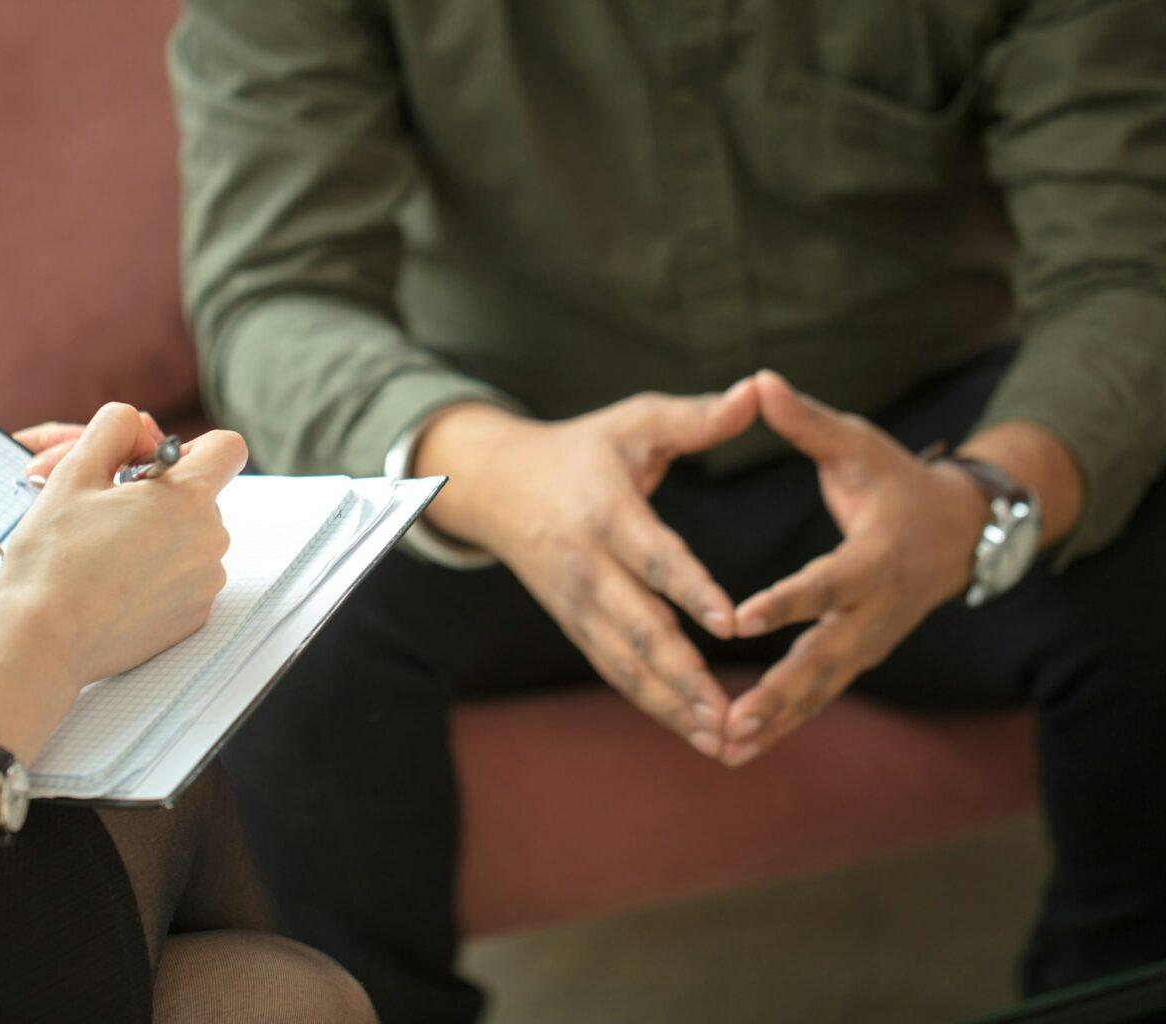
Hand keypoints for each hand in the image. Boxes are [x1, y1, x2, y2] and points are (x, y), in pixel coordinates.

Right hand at [0, 403, 246, 694]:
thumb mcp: (75, 472)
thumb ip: (115, 428)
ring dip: (158, 536)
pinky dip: (158, 574)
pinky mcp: (194, 615)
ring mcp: (207, 582)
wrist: (42, 640)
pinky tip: (115, 585)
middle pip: (201, 496)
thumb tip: (140, 427)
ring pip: (192, 538)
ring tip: (104, 553)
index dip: (192, 448)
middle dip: (160, 496)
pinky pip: (186, 578)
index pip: (228, 448)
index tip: (153, 467)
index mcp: (189, 497)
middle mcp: (212, 539)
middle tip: (106, 512)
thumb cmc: (53, 556)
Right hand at [414, 381, 759, 755]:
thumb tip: (760, 390)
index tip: (730, 623)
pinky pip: (616, 670)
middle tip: (730, 714)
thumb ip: (697, 417)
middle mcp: (587, 567)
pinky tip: (695, 730)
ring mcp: (576, 604)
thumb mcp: (633, 420)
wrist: (496, 487)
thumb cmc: (583, 448)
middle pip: (637, 628)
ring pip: (625, 664)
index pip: (653, 556)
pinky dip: (653, 703)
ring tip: (722, 740)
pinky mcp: (575, 625)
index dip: (691, 590)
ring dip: (672, 705)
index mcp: (606, 512)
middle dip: (683, 676)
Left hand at [719, 371, 987, 766]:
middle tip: (733, 719)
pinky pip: (818, 697)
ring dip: (775, 722)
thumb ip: (807, 421)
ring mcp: (869, 642)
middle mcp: (874, 611)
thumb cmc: (897, 480)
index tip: (738, 620)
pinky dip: (783, 724)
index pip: (825, 584)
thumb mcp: (858, 444)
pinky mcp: (857, 658)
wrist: (960, 531)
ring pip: (819, 690)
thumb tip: (759, 380)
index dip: (784, 602)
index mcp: (873, 558)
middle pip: (823, 658)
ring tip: (725, 748)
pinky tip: (736, 747)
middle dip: (779, 692)